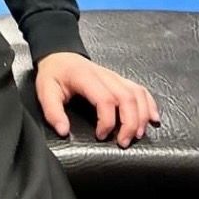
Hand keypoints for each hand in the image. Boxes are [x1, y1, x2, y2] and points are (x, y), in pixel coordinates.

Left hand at [35, 52, 160, 148]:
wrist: (59, 56)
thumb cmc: (54, 75)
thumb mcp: (45, 91)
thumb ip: (53, 112)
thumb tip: (64, 131)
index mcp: (86, 77)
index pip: (105, 99)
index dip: (107, 121)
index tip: (100, 136)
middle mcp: (105, 75)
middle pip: (127, 98)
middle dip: (130, 124)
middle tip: (123, 143)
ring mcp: (115, 76)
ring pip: (137, 94)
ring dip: (142, 116)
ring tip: (137, 135)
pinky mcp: (121, 80)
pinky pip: (140, 90)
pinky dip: (150, 105)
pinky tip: (153, 119)